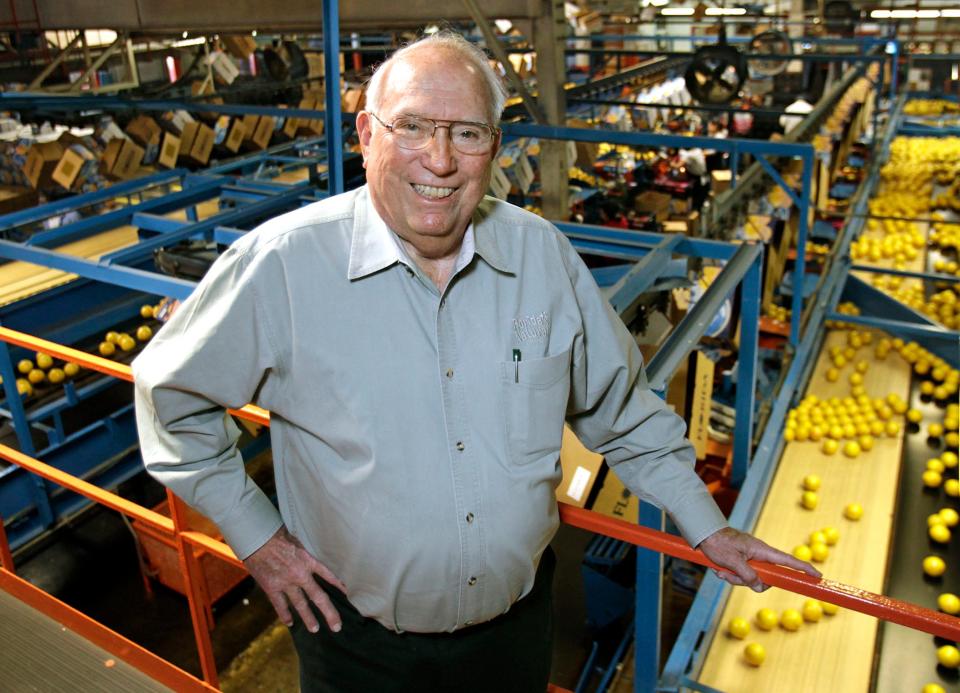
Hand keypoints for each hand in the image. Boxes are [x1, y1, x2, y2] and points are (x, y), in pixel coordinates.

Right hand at [243, 526, 346, 632]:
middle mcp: (300, 574)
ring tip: (314, 629)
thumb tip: (312, 562)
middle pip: (318, 597)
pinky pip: (280, 605)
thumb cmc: (278, 535)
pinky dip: (285, 615)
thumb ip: (305, 555)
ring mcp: (286, 583)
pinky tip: (290, 623)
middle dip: (329, 613)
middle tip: (336, 626)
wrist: (258, 538)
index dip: (339, 585)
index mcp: (309, 561)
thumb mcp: (298, 542)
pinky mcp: (272, 587)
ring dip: (308, 618)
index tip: (347, 593)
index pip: (329, 575)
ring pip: (300, 605)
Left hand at [698, 527, 820, 591]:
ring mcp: (751, 558)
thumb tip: (760, 586)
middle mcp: (760, 555)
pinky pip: (741, 575)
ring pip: (751, 578)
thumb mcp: (732, 562)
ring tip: (721, 570)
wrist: (704, 534)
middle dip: (747, 581)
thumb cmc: (719, 543)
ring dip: (735, 578)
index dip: (804, 569)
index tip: (817, 576)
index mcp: (762, 551)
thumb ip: (747, 575)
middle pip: (765, 577)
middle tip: (731, 575)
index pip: (788, 561)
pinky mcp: (743, 561)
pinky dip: (730, 575)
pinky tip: (718, 569)